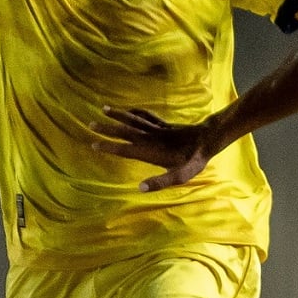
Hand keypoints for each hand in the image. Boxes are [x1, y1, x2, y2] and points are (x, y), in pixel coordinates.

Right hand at [90, 107, 220, 191]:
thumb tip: (140, 188)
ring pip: (133, 119)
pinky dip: (135, 111)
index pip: (124, 149)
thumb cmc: (194, 160)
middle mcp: (150, 138)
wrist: (207, 139)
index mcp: (150, 151)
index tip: (93, 144)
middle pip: (124, 131)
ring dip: (118, 115)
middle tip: (90, 124)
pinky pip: (146, 115)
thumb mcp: (180, 175)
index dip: (109, 147)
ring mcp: (157, 129)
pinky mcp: (164, 124)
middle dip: (107, 128)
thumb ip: (160, 182)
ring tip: (104, 108)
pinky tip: (129, 110)